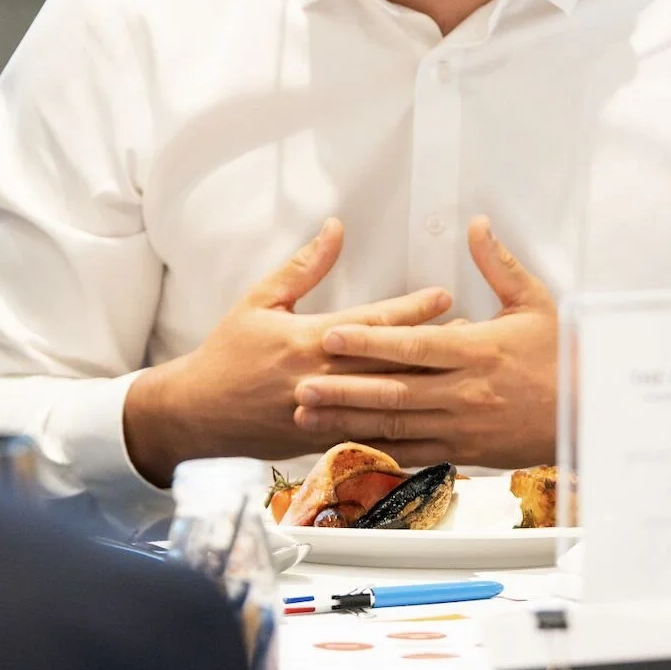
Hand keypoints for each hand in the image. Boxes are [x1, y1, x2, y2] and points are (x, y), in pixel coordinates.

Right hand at [123, 219, 450, 485]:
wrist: (197, 414)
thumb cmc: (228, 352)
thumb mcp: (260, 300)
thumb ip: (304, 266)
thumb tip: (335, 229)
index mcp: (308, 341)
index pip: (371, 324)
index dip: (411, 309)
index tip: (444, 296)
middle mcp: (321, 379)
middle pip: (389, 365)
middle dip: (433, 351)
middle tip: (473, 337)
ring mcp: (324, 415)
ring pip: (386, 405)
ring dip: (426, 390)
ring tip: (461, 377)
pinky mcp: (322, 440)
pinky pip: (370, 438)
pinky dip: (403, 431)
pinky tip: (432, 425)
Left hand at [291, 216, 556, 468]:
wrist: (588, 414)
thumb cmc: (561, 356)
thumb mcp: (534, 302)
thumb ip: (498, 264)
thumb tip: (476, 226)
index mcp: (479, 350)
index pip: (414, 346)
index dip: (370, 341)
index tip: (333, 336)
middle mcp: (466, 391)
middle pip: (394, 391)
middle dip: (343, 388)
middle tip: (303, 384)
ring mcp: (463, 425)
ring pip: (397, 425)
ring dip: (350, 420)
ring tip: (311, 415)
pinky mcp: (466, 451)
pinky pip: (415, 451)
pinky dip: (380, 447)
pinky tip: (349, 442)